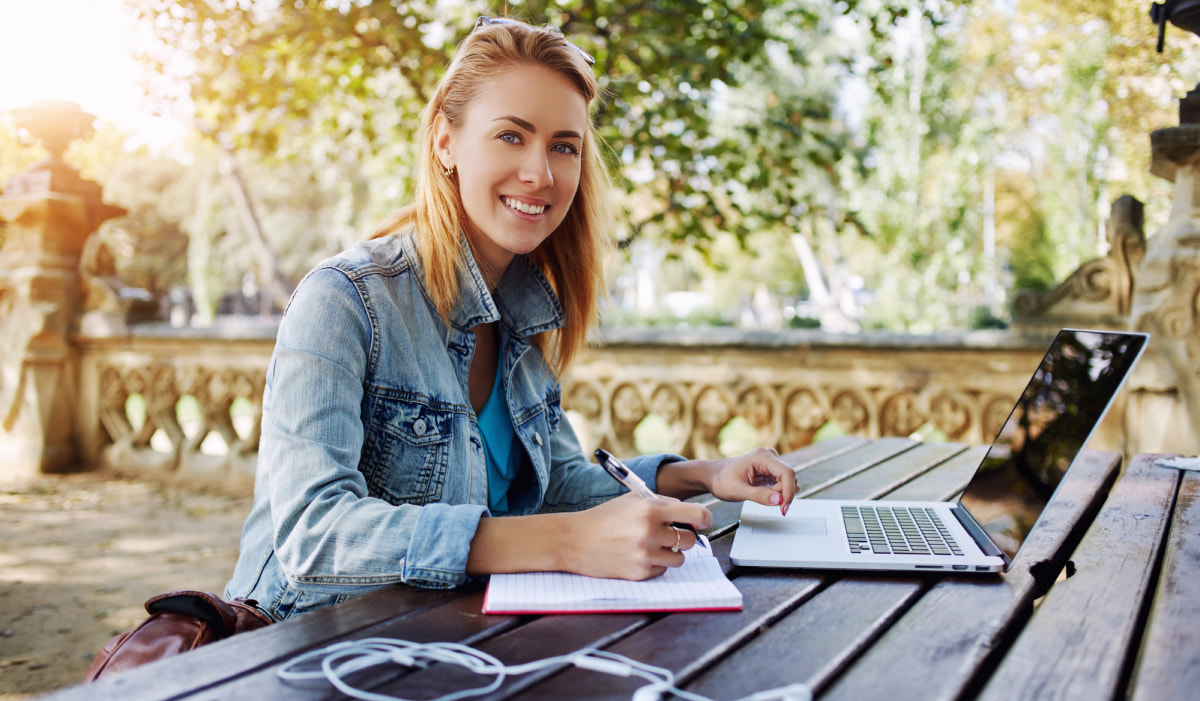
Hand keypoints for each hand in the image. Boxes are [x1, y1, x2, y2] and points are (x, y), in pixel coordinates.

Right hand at [561, 493, 712, 580]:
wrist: (574, 541)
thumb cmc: (604, 518)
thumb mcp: (632, 500)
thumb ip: (661, 503)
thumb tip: (689, 513)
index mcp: (649, 509)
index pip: (695, 514)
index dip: (705, 518)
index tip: (704, 521)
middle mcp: (649, 533)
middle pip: (689, 539)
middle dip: (683, 536)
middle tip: (671, 533)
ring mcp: (645, 555)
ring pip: (679, 558)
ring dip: (671, 552)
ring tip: (653, 545)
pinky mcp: (639, 573)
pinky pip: (663, 570)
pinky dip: (656, 564)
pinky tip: (639, 556)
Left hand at [706, 447, 796, 514]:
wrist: (714, 476)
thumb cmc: (722, 480)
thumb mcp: (738, 491)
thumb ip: (759, 496)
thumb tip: (779, 500)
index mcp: (762, 456)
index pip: (787, 473)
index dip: (789, 492)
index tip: (783, 508)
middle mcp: (770, 456)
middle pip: (789, 478)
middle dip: (782, 494)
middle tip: (763, 500)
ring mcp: (771, 463)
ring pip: (788, 482)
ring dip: (780, 493)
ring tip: (759, 494)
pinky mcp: (771, 470)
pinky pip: (783, 483)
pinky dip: (777, 493)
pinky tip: (763, 493)